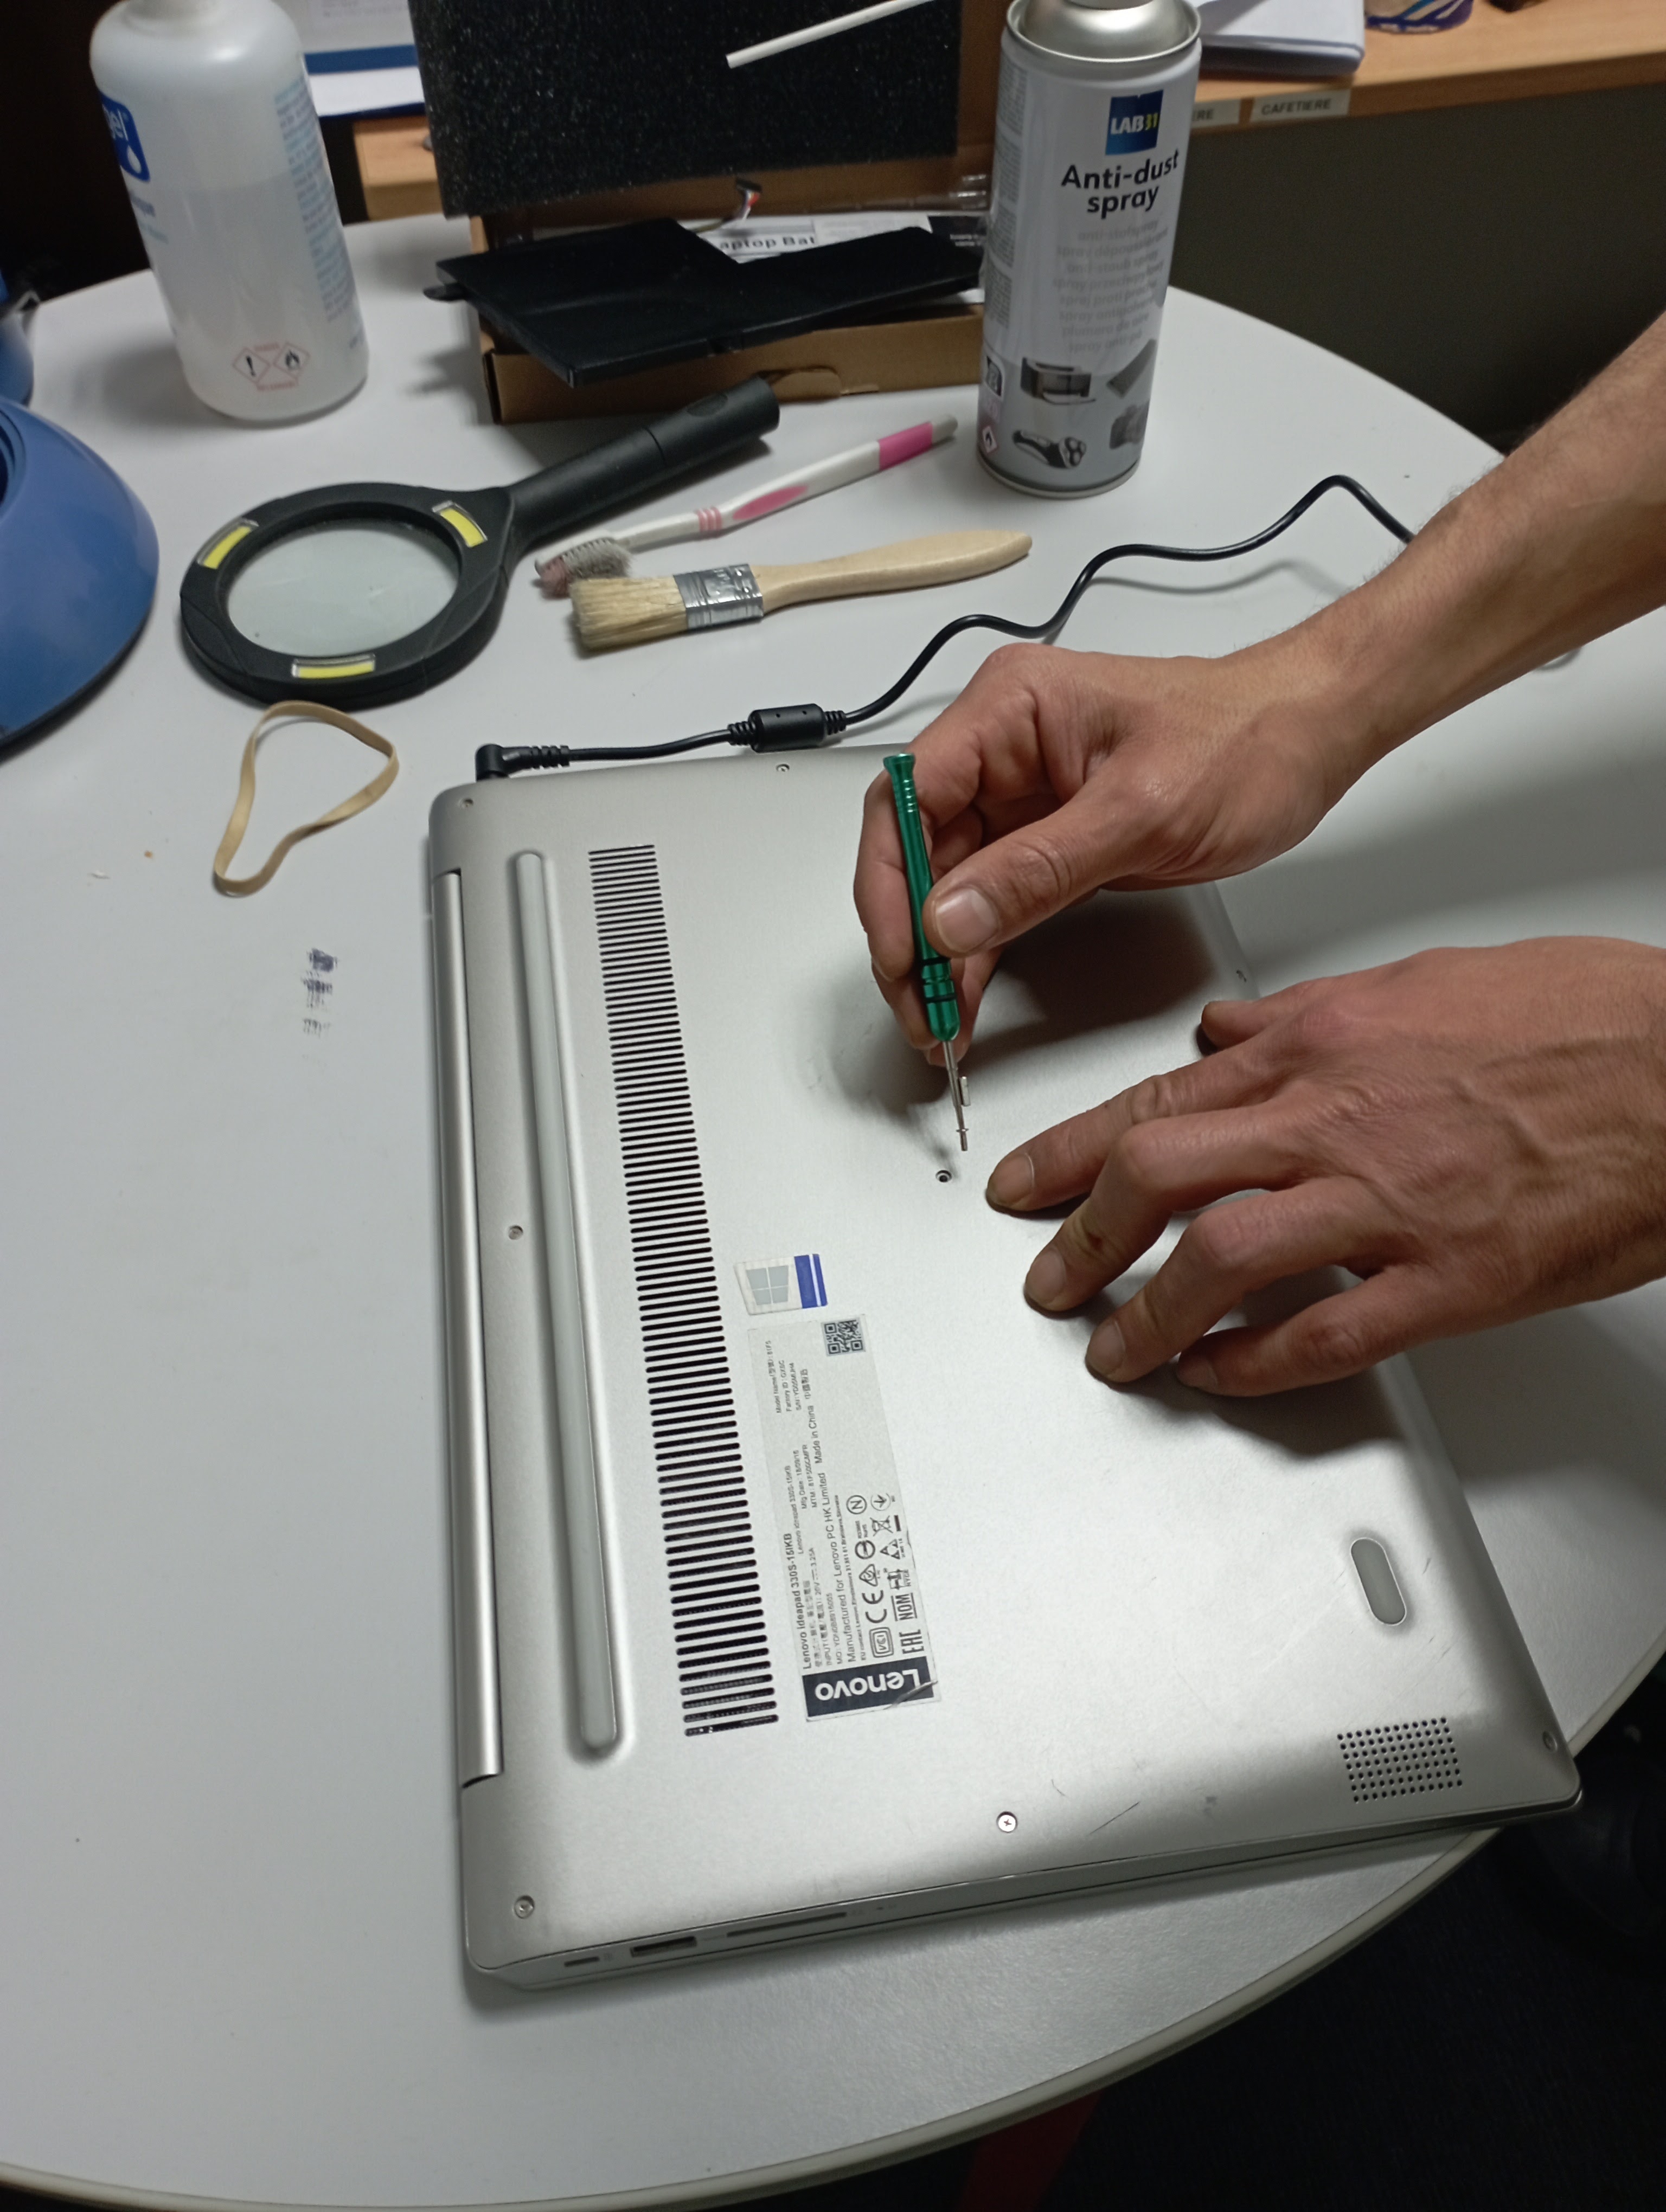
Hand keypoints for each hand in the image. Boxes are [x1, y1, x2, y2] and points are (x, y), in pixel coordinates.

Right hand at [853, 637, 1364, 1058]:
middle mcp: (1003, 748)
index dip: (890, 883)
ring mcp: (1022, 795)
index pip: (907, 796)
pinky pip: (990, 899)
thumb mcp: (1141, 811)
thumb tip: (950, 918)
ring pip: (945, 883)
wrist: (1308, 738)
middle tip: (919, 1005)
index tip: (903, 952)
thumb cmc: (1246, 739)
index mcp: (1010, 710)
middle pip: (914, 846)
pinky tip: (969, 996)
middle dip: (907, 934)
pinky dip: (977, 951)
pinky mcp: (1047, 837)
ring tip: (940, 1020)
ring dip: (937, 954)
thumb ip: (1037, 869)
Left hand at [987, 939, 1665, 1395]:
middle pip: (1158, 1174)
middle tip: (1046, 1276)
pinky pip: (1320, 1333)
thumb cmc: (1583, 1021)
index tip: (1028, 1183)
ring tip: (1115, 1352)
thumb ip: (1308, 1012)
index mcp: (1326, 1045)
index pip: (1159, 1099)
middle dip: (1081, 1234)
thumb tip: (1228, 1032)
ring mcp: (1388, 1204)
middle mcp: (1335, 1120)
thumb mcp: (1425, 982)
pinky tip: (1217, 1377)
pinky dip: (1252, 1364)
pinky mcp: (1448, 1281)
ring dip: (1147, 1315)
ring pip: (1218, 1258)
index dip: (1071, 1149)